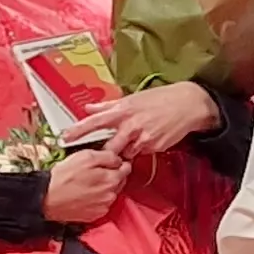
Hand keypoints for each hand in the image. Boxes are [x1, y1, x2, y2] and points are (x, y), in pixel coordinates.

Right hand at [42, 149, 127, 225]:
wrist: (47, 199)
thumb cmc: (64, 177)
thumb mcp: (86, 156)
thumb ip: (107, 156)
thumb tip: (118, 158)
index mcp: (112, 179)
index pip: (127, 168)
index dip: (119, 162)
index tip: (110, 161)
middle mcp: (111, 195)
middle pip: (120, 181)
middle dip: (111, 175)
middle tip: (94, 171)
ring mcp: (103, 207)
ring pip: (110, 193)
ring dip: (103, 187)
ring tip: (86, 183)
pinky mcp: (94, 215)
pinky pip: (101, 204)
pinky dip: (96, 199)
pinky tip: (84, 194)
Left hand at [66, 84, 220, 159]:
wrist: (187, 104)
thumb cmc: (158, 99)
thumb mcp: (132, 99)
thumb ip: (108, 106)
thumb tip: (89, 108)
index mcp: (123, 111)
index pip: (95, 122)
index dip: (79, 130)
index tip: (65, 138)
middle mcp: (130, 125)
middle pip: (110, 147)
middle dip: (106, 153)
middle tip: (105, 154)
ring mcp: (143, 138)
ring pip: (126, 153)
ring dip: (126, 151)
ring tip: (135, 139)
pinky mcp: (154, 147)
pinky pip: (141, 153)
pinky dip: (141, 148)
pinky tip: (149, 137)